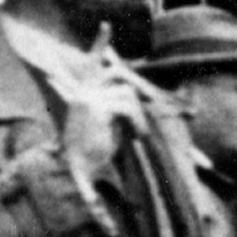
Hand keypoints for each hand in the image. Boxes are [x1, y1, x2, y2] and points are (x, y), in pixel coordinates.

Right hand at [55, 76, 142, 196]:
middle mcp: (84, 90)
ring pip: (126, 91)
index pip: (108, 71)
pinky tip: (138, 133)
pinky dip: (137, 119)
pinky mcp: (97, 108)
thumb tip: (134, 86)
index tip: (145, 87)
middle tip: (153, 98)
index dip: (127, 73)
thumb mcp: (108, 118)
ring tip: (139, 129)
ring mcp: (89, 97)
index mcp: (83, 90)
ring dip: (138, 111)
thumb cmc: (96, 146)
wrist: (82, 166)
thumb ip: (116, 101)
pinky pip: (126, 106)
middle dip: (137, 82)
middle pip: (117, 71)